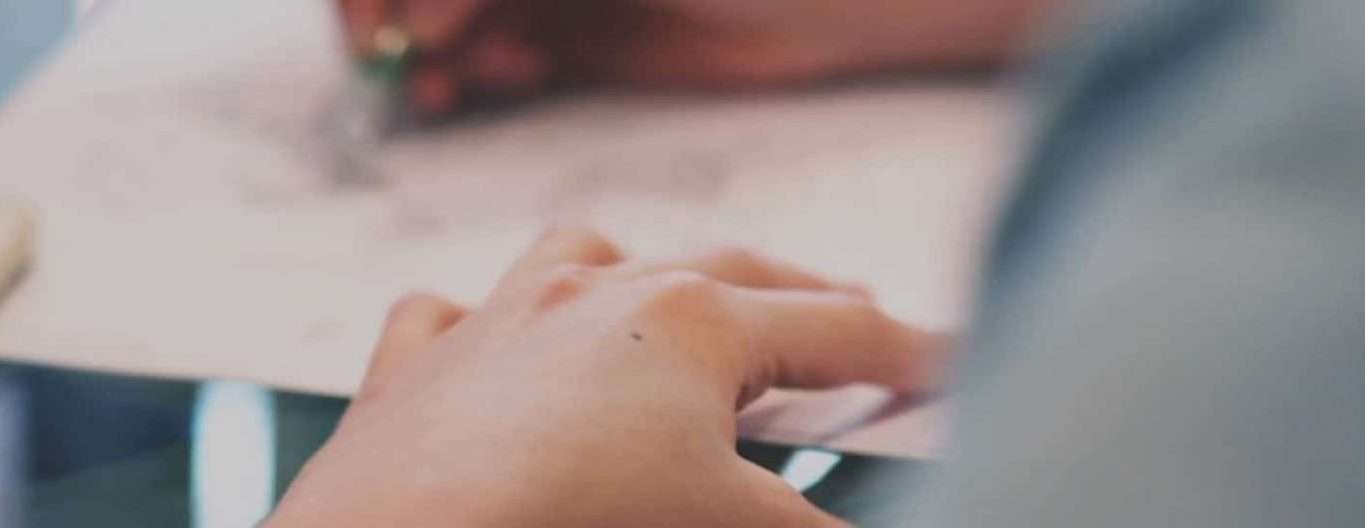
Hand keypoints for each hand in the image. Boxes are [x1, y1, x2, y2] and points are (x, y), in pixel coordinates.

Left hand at [267, 228, 946, 526]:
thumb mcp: (728, 527)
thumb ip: (809, 526)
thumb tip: (855, 524)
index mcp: (686, 322)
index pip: (837, 331)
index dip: (907, 352)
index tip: (949, 361)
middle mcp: (591, 294)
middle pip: (730, 274)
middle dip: (800, 293)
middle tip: (853, 308)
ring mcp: (498, 321)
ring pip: (586, 255)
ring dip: (645, 269)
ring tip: (677, 288)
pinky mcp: (416, 369)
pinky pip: (449, 314)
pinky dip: (478, 318)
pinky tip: (489, 332)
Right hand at [337, 0, 1053, 114]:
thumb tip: (413, 19)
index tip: (377, 22)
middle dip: (398, 15)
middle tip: (415, 59)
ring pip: (445, 20)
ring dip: (432, 50)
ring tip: (457, 78)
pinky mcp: (574, 39)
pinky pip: (493, 59)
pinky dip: (480, 72)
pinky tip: (509, 73)